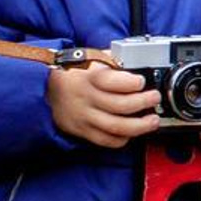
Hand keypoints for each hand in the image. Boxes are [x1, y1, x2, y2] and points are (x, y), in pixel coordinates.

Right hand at [47, 58, 162, 149]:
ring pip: (117, 127)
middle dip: (144, 102)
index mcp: (89, 77)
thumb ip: (114, 61)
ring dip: (140, 126)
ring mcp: (84, 116)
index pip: (112, 81)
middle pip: (120, 106)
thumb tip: (139, 63)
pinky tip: (132, 132)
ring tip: (153, 120)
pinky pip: (106, 140)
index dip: (131, 82)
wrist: (45, 89)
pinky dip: (123, 138)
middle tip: (154, 98)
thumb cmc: (75, 72)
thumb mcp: (91, 59)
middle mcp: (86, 98)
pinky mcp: (82, 131)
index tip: (142, 81)